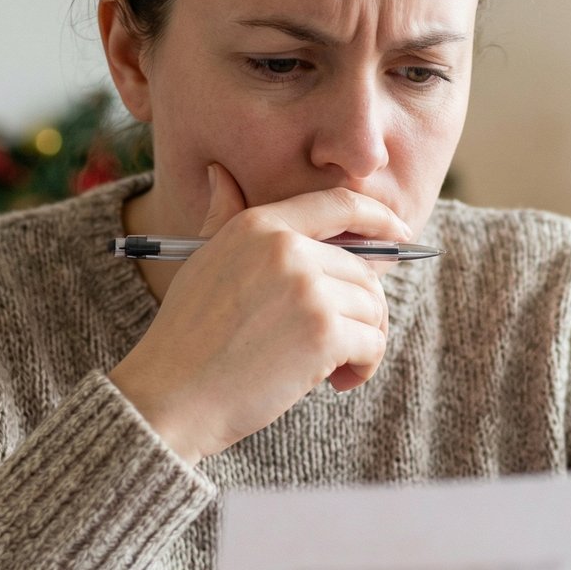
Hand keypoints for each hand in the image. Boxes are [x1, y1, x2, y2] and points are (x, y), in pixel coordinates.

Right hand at [110, 163, 407, 463]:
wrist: (171, 396)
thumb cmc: (186, 339)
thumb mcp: (202, 263)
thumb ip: (223, 218)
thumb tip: (220, 172)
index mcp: (257, 226)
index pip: (338, 204)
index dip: (378, 217)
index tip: (400, 234)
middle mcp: (285, 248)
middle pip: (363, 271)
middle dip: (361, 312)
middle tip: (338, 347)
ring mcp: (307, 288)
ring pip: (372, 309)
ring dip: (361, 344)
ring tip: (329, 370)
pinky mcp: (323, 332)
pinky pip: (373, 343)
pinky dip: (363, 368)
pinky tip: (334, 383)